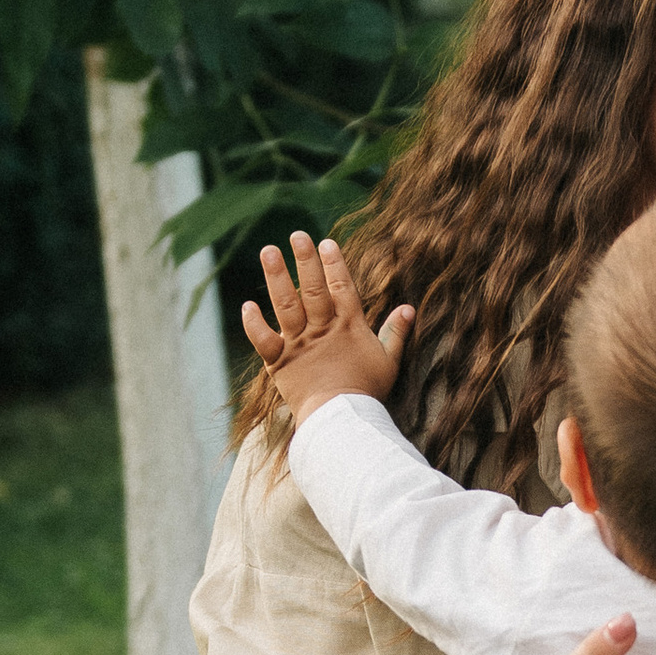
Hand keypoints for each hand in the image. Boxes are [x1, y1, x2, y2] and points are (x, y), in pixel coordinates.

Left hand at [242, 230, 415, 421]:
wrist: (342, 419)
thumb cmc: (368, 393)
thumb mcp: (389, 361)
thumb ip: (396, 333)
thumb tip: (408, 308)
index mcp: (349, 326)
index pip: (341, 286)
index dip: (334, 263)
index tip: (326, 243)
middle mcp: (322, 329)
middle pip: (313, 287)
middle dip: (305, 259)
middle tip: (297, 235)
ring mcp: (299, 343)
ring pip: (286, 304)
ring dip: (277, 276)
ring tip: (268, 252)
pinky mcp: (280, 362)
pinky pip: (263, 339)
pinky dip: (254, 323)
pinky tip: (247, 305)